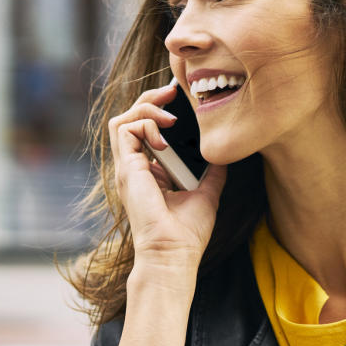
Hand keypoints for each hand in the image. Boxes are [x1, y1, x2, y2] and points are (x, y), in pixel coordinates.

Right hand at [107, 83, 226, 266]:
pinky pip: (125, 129)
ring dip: (146, 108)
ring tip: (169, 115)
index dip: (159, 111)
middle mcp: (134, 168)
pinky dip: (145, 124)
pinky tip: (164, 137)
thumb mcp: (207, 192)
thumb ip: (212, 172)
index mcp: (149, 173)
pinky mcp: (126, 168)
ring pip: (122, 119)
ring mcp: (127, 168)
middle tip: (173, 91)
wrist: (174, 253)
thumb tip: (224, 154)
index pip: (145, 131)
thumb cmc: (187, 233)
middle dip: (150, 99)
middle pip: (130, 119)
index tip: (181, 100)